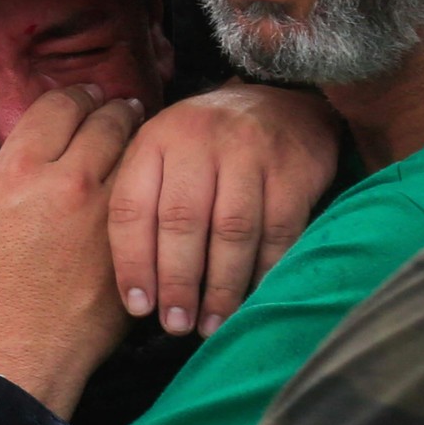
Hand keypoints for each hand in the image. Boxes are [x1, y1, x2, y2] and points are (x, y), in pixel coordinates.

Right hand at [0, 85, 143, 418]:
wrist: (15, 349)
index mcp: (22, 167)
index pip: (59, 105)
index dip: (73, 94)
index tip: (81, 96)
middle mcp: (70, 180)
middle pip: (106, 119)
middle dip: (111, 105)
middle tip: (117, 104)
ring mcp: (108, 212)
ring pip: (136, 150)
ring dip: (137, 134)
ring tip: (138, 129)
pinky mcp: (134, 241)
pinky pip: (154, 194)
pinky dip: (153, 176)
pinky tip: (151, 175)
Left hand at [108, 82, 340, 337]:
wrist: (281, 100)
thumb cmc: (208, 144)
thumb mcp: (164, 152)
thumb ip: (144, 198)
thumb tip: (131, 285)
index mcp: (155, 139)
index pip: (132, 205)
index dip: (132, 262)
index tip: (138, 307)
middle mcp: (198, 140)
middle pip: (182, 221)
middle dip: (177, 281)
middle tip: (176, 324)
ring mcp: (249, 152)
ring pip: (231, 231)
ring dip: (220, 286)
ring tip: (211, 324)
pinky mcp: (293, 169)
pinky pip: (277, 232)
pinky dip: (265, 273)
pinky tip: (253, 299)